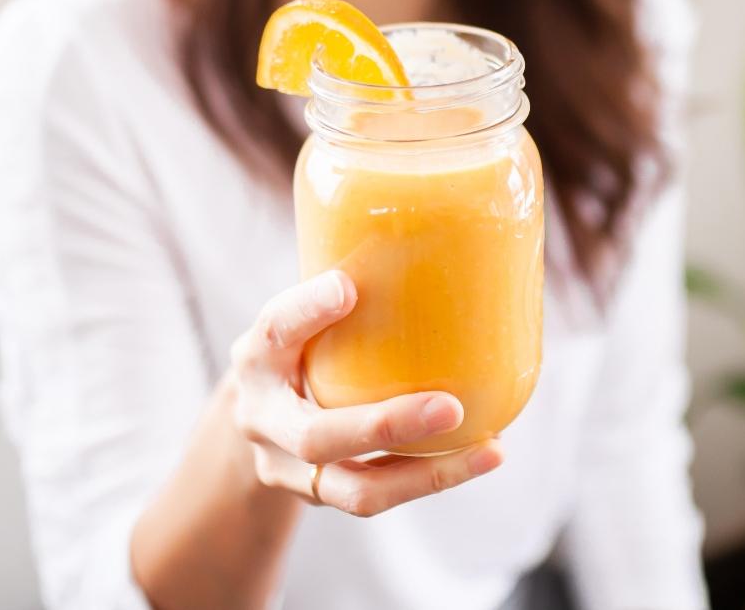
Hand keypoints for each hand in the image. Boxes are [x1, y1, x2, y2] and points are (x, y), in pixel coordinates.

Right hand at [227, 270, 502, 516]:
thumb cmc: (299, 347)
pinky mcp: (321, 496)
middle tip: (451, 406)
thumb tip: (439, 246)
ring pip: (356, 491)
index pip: (275, 329)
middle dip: (386, 426)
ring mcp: (287, 468)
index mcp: (257, 356)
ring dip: (427, 474)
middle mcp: (262, 417)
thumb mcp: (302, 316)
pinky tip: (482, 454)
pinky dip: (432, 478)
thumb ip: (342, 294)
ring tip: (489, 450)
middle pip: (317, 436)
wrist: (256, 419)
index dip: (307, 310)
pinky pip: (378, 497)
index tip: (348, 287)